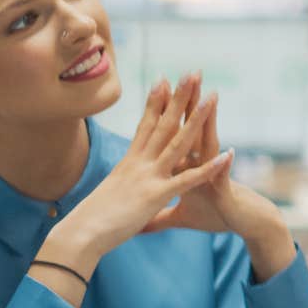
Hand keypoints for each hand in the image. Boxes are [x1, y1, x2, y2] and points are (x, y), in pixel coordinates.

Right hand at [48, 73, 231, 269]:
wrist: (80, 234)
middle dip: (180, 98)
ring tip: (213, 97)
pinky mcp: (156, 195)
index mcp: (129, 162)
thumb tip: (120, 182)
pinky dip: (209, 168)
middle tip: (193, 73)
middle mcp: (139, 163)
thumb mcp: (111, 194)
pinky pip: (188, 179)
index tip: (164, 79)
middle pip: (163, 124)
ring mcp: (148, 177)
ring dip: (197, 119)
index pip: (145, 125)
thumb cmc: (92, 219)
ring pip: (178, 142)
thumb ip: (122, 185)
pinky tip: (228, 155)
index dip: (156, 102)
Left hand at [149, 86, 295, 280]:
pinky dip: (223, 167)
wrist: (245, 224)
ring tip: (211, 99)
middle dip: (188, 103)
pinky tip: (228, 154)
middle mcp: (201, 164)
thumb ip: (159, 217)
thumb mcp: (182, 217)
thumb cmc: (216, 217)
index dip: (166, 112)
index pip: (175, 133)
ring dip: (210, 123)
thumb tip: (140, 223)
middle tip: (188, 76)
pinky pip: (222, 177)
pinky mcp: (224, 190)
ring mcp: (214, 174)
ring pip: (209, 144)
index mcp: (187, 166)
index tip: (159, 87)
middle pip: (192, 129)